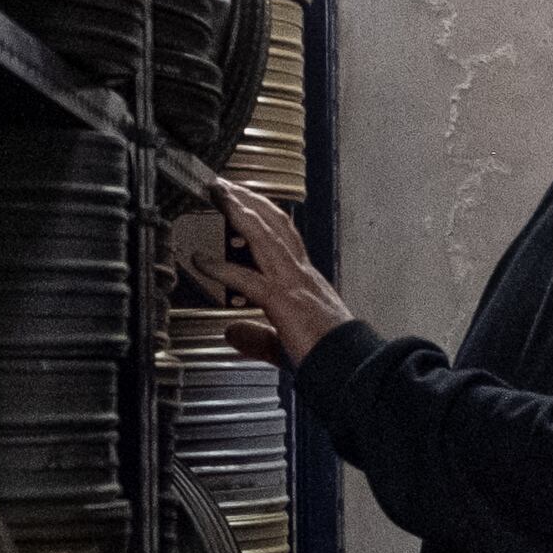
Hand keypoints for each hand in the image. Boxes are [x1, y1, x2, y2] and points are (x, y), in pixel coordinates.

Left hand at [186, 181, 357, 368]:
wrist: (352, 367)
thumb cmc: (330, 357)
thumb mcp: (287, 343)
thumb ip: (257, 336)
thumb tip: (231, 331)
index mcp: (307, 280)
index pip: (286, 236)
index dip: (265, 215)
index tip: (247, 202)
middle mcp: (302, 274)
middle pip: (275, 224)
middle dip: (249, 200)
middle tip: (225, 185)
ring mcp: (294, 284)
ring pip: (264, 236)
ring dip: (238, 211)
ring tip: (217, 195)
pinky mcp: (284, 301)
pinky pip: (247, 279)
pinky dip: (221, 267)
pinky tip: (200, 260)